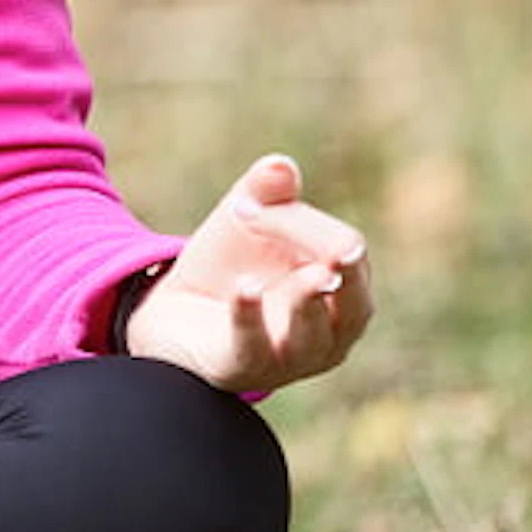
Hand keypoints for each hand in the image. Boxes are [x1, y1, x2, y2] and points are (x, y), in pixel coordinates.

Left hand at [123, 153, 374, 394]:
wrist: (176, 316)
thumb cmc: (234, 268)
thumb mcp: (247, 222)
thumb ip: (264, 193)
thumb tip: (280, 164)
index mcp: (345, 290)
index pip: (345, 250)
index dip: (302, 224)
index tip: (243, 204)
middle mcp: (330, 331)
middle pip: (354, 303)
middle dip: (345, 275)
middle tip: (342, 251)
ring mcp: (290, 357)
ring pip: (314, 337)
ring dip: (308, 302)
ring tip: (313, 278)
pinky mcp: (244, 366)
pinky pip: (254, 347)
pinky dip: (249, 316)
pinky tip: (243, 288)